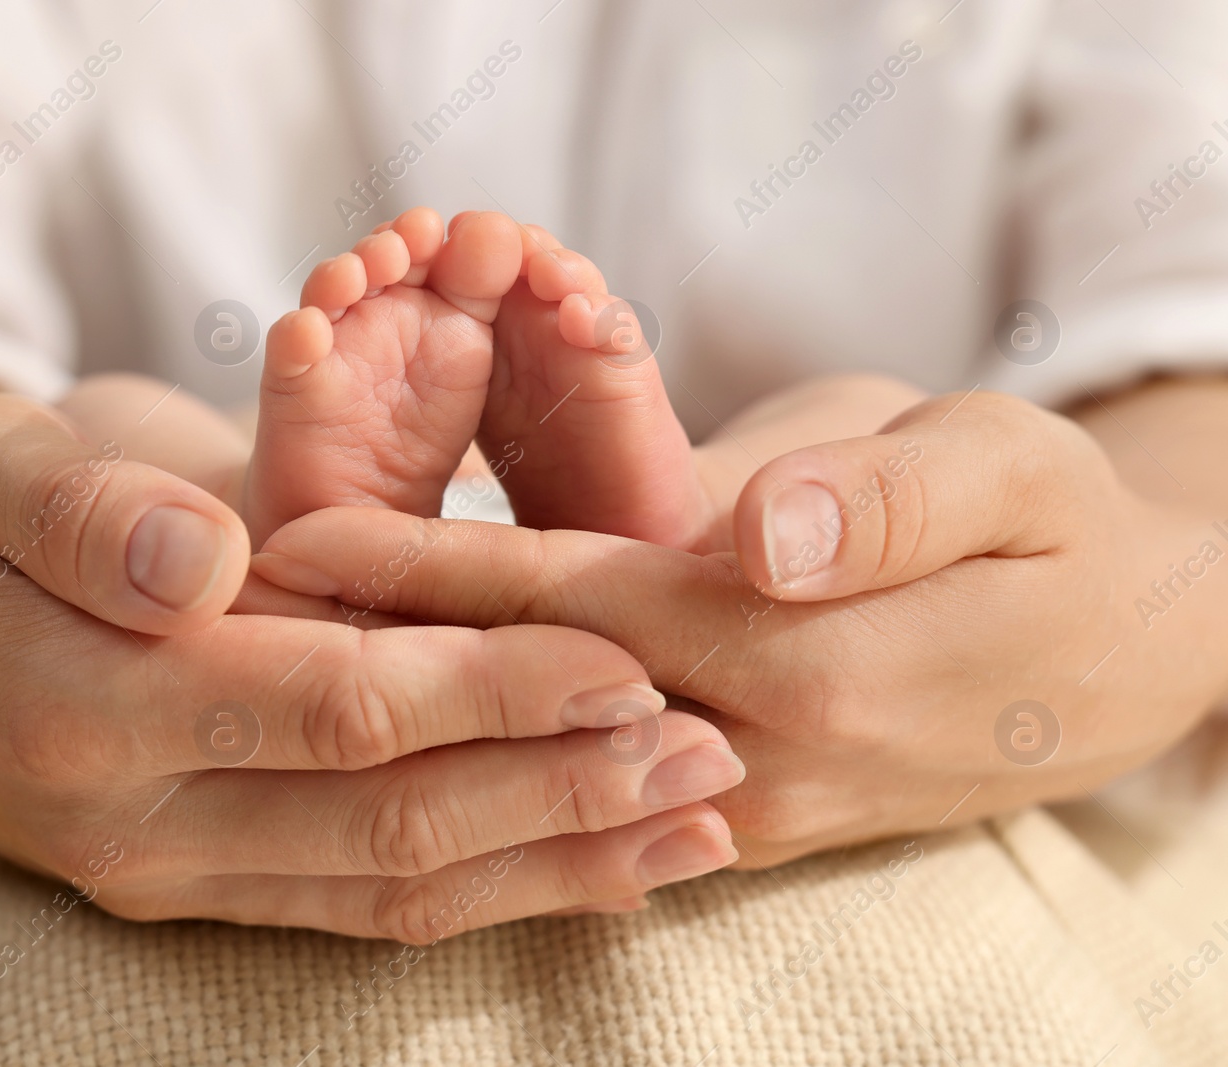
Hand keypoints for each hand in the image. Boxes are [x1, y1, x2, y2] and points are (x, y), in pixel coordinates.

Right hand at [0, 372, 742, 937]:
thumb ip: (79, 513)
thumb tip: (206, 557)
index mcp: (89, 703)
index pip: (337, 704)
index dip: (492, 688)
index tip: (631, 660)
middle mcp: (137, 819)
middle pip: (391, 817)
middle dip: (563, 789)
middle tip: (715, 752)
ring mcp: (166, 868)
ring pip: (392, 887)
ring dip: (553, 861)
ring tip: (696, 829)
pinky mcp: (188, 881)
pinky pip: (354, 904)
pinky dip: (483, 891)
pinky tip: (589, 872)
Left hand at [251, 387, 1227, 865]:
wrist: (1129, 656)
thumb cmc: (1063, 534)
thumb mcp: (1001, 472)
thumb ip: (874, 503)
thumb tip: (748, 535)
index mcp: (796, 655)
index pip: (563, 609)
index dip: (425, 572)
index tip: (296, 543)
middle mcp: (751, 750)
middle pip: (522, 700)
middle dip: (380, 656)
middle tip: (237, 623)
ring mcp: (741, 801)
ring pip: (545, 768)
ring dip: (418, 728)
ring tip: (292, 684)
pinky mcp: (745, 816)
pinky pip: (596, 802)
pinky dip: (500, 770)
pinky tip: (416, 750)